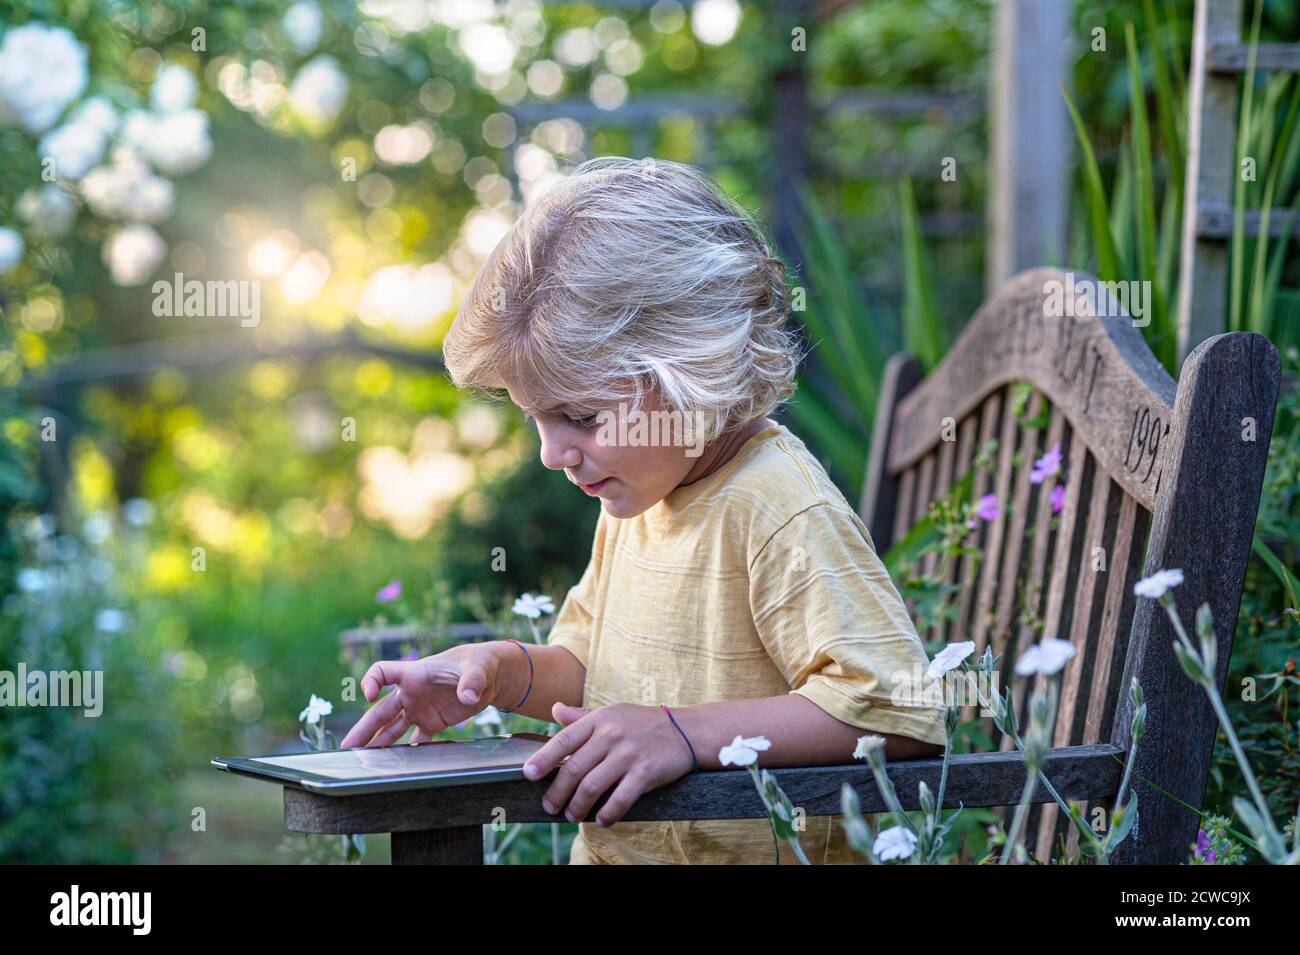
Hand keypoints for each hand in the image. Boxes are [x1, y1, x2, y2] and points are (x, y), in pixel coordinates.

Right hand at [339, 643, 514, 748]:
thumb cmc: (479, 662)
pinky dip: (406, 752)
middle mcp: (411, 693)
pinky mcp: (432, 722)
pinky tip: (397, 766)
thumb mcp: (477, 668)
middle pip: (380, 711)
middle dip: (363, 728)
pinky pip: (415, 739)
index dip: (371, 680)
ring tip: (363, 761)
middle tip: (347, 747)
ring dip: (378, 743)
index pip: (383, 671)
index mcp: (415, 674)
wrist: (490, 676)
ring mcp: (420, 709)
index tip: (369, 695)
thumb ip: (472, 680)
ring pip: (392, 728)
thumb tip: (468, 696)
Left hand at [521, 702, 694, 826]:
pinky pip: (620, 799)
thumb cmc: (643, 723)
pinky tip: (601, 820)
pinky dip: (607, 814)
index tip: (528, 775)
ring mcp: (628, 754)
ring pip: (592, 787)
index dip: (543, 759)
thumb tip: (554, 710)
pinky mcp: (645, 773)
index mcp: (600, 720)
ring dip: (577, 807)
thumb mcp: (613, 713)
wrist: (687, 730)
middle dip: (557, 793)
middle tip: (550, 806)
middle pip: (573, 769)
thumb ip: (582, 717)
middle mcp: (612, 735)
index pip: (564, 740)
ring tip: (571, 815)